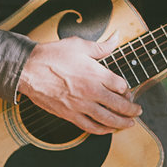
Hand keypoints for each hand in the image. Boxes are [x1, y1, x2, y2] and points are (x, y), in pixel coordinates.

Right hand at [19, 36, 141, 133]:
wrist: (28, 70)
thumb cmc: (53, 55)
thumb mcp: (79, 45)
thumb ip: (102, 46)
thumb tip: (117, 36)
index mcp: (96, 73)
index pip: (121, 85)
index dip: (127, 89)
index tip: (128, 90)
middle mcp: (91, 91)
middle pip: (119, 105)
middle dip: (132, 109)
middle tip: (138, 111)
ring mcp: (80, 105)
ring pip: (107, 119)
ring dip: (122, 123)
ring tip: (130, 124)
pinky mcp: (69, 115)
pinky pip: (90, 127)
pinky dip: (102, 130)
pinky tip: (108, 129)